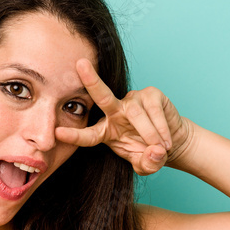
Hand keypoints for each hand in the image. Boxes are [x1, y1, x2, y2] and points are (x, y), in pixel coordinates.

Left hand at [55, 58, 191, 175]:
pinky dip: (160, 127)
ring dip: (149, 133)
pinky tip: (166, 140)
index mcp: (105, 131)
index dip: (74, 135)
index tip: (57, 132)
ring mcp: (132, 100)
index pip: (87, 135)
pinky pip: (153, 110)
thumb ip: (147, 164)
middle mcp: (115, 112)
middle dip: (91, 80)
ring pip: (136, 113)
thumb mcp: (146, 165)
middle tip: (80, 64)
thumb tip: (154, 152)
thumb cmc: (150, 152)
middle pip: (101, 96)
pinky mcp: (151, 94)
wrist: (172, 141)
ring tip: (160, 148)